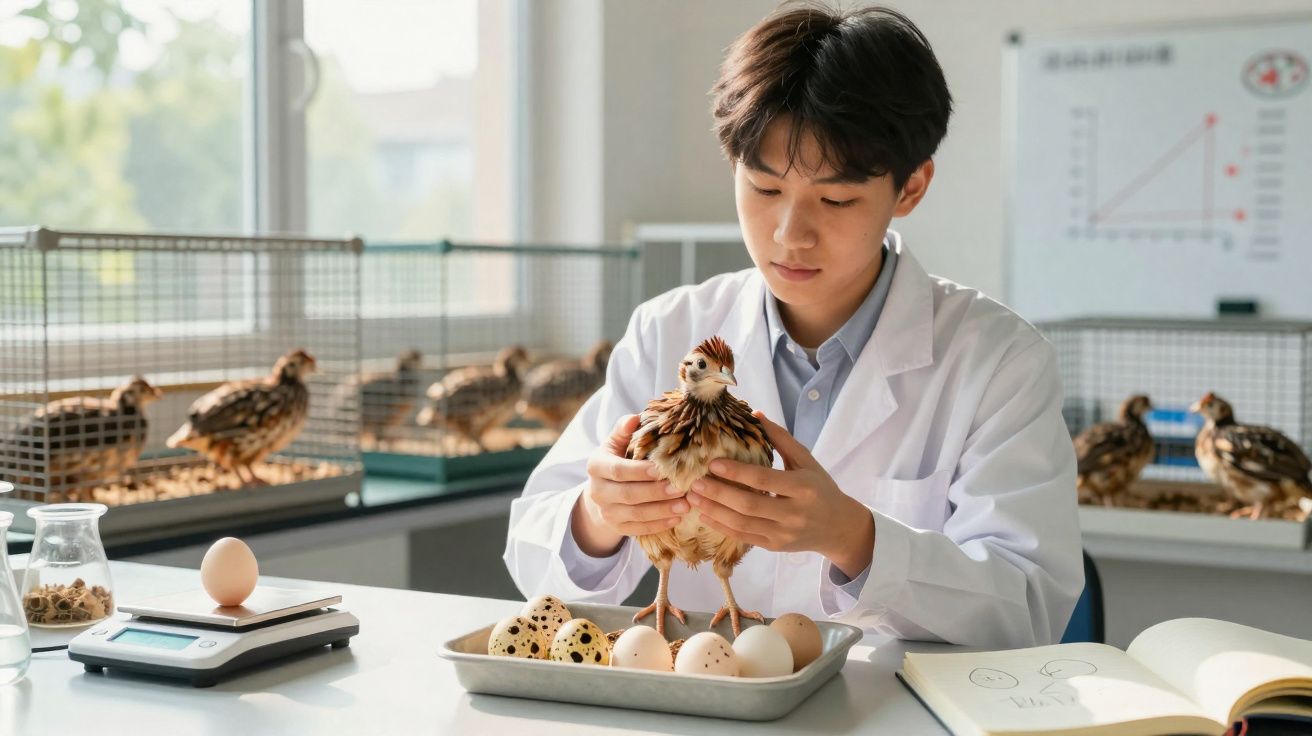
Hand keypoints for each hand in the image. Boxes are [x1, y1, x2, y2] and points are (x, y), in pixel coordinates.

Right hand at [571, 415, 688, 555]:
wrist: (602, 492)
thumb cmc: (616, 460)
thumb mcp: (615, 443)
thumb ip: (624, 430)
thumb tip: (635, 418)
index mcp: (596, 466)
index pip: (618, 471)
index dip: (640, 471)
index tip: (663, 470)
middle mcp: (597, 491)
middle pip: (628, 494)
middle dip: (656, 493)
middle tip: (680, 488)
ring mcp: (607, 512)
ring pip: (635, 514)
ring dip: (661, 510)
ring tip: (685, 505)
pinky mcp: (617, 528)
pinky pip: (639, 529)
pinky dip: (659, 525)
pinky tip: (677, 518)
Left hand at [686, 412, 874, 577]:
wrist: (838, 527)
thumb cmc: (820, 488)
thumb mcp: (807, 460)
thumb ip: (781, 439)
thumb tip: (755, 414)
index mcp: (803, 488)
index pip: (764, 480)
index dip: (737, 473)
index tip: (713, 463)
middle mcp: (794, 513)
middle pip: (749, 505)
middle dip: (718, 494)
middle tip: (695, 482)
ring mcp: (784, 533)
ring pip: (742, 524)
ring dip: (714, 511)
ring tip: (693, 498)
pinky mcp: (775, 547)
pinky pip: (744, 538)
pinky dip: (722, 527)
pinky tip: (705, 515)